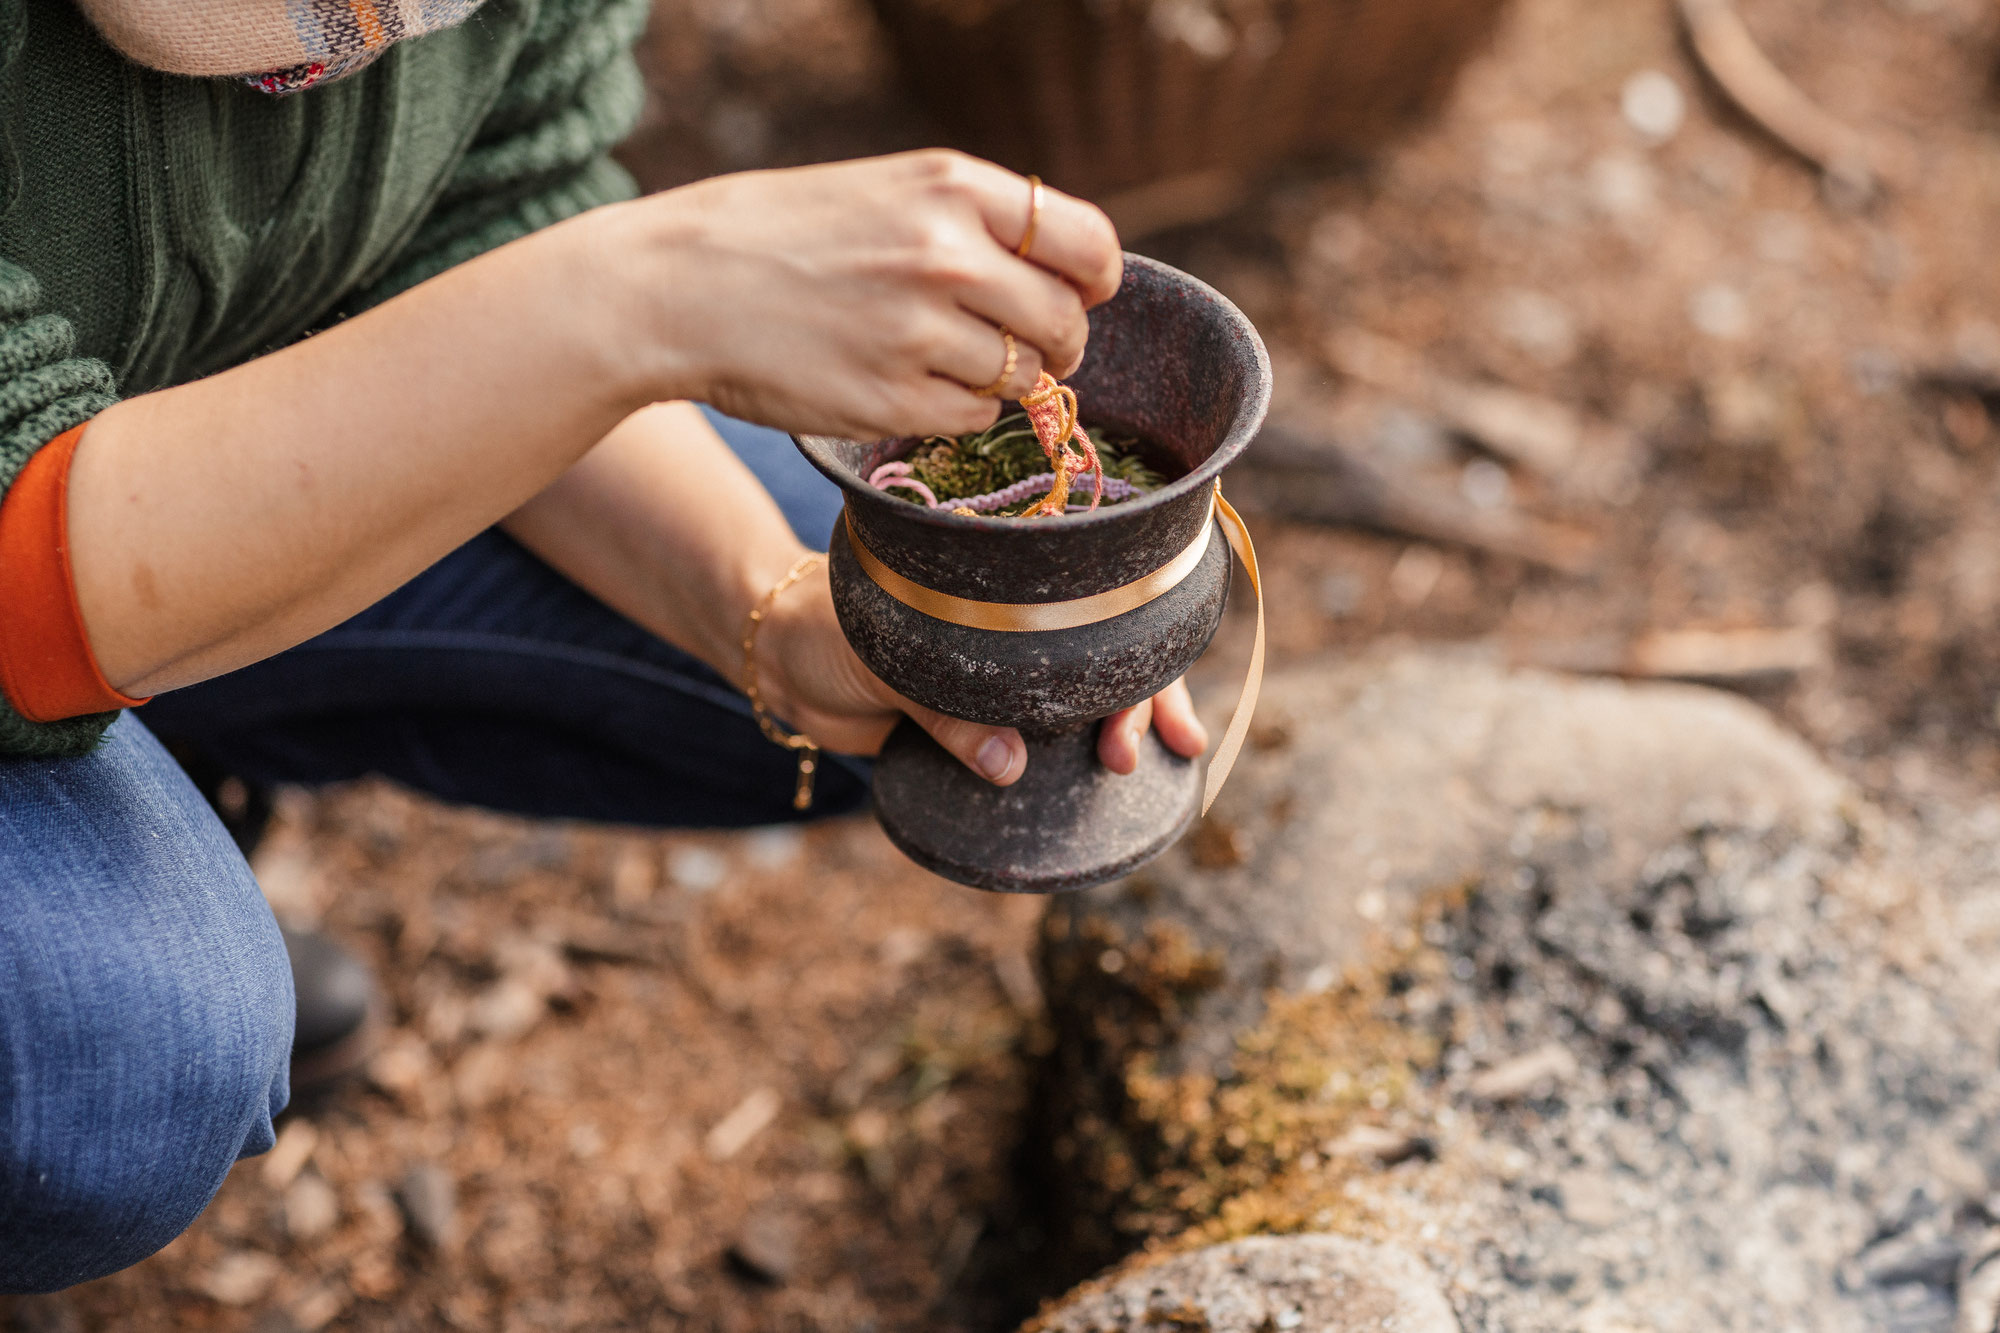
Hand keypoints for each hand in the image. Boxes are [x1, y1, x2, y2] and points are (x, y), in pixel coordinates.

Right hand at [615, 150, 1122, 442]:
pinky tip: (912, 384)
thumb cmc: (783, 235)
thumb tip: (1064, 274)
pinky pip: (973, 417)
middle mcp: (945, 257)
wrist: (678, 286)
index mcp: (952, 189)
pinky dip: (959, 409)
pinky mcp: (892, 402)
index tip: (1081, 293)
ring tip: (944, 357)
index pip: (1087, 244)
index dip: (1094, 280)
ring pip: (1022, 377)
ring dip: (1002, 377)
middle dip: (1058, 342)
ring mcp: (919, 334)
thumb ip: (974, 222)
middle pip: (1066, 322)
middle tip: (1024, 346)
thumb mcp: (887, 190)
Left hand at [755, 564, 1206, 784]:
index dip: (1133, 659)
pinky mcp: (976, 727)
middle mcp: (1018, 635)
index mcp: (1006, 594)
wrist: (779, 656)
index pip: (1094, 615)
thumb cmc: (830, 628)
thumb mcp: (887, 662)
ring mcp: (1003, 681)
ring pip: (1081, 708)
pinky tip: (1096, 795)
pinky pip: (1034, 750)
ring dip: (1116, 738)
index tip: (1143, 710)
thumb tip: (1010, 764)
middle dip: (1140, 706)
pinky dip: (1065, 773)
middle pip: (1107, 662)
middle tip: (1132, 757)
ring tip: (1138, 773)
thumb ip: (946, 713)